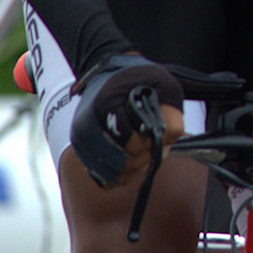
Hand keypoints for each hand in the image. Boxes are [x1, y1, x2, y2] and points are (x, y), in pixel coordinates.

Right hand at [69, 54, 185, 187]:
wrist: (108, 73)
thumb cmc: (138, 79)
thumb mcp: (162, 85)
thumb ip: (170, 113)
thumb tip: (167, 140)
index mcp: (106, 106)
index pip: (133, 143)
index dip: (150, 142)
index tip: (155, 131)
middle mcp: (88, 128)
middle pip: (124, 163)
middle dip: (145, 156)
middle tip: (152, 140)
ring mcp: (82, 143)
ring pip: (115, 175)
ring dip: (135, 166)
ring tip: (143, 147)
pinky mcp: (82, 153)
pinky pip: (105, 179)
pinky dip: (122, 173)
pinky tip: (131, 156)